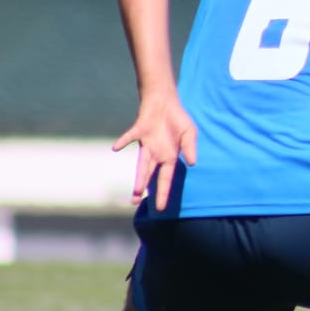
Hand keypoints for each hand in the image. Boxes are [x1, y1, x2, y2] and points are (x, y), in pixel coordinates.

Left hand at [112, 91, 197, 209]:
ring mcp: (146, 144)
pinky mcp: (139, 130)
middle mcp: (155, 154)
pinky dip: (124, 142)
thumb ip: (190, 148)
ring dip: (139, 176)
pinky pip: (130, 137)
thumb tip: (192, 164)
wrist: (164, 102)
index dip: (162, 193)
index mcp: (168, 157)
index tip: (160, 208)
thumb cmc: (178, 119)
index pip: (165, 179)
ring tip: (135, 191)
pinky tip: (117, 148)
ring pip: (141, 163)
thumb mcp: (190, 134)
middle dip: (142, 189)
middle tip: (135, 203)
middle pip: (148, 175)